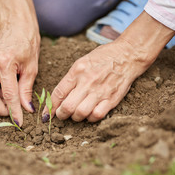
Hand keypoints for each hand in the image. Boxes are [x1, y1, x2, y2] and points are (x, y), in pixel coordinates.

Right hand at [0, 27, 39, 125]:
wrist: (16, 26)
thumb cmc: (27, 44)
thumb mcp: (31, 68)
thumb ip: (26, 90)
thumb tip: (26, 109)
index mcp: (4, 63)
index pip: (8, 95)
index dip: (13, 111)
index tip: (19, 122)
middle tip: (13, 110)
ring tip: (10, 98)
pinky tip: (5, 90)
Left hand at [42, 11, 174, 122]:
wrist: (127, 56)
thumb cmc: (103, 58)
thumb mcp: (82, 62)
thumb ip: (70, 79)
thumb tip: (58, 97)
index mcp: (77, 71)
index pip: (58, 93)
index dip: (50, 107)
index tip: (47, 113)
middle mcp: (87, 82)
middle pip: (67, 107)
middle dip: (61, 114)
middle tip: (62, 114)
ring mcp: (100, 92)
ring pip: (80, 114)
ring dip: (75, 117)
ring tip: (75, 114)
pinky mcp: (111, 99)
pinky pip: (96, 115)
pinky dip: (90, 118)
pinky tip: (89, 114)